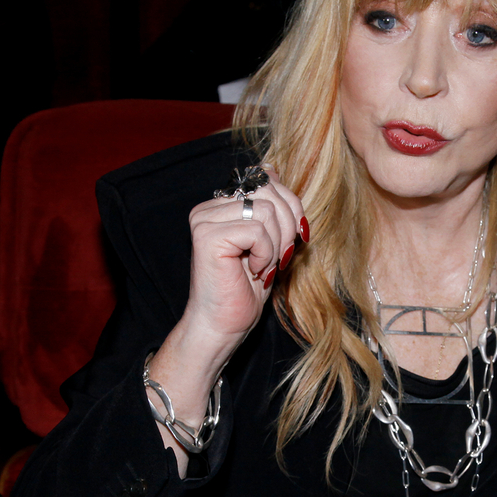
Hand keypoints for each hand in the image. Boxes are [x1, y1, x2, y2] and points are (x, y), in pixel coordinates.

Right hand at [148, 168, 307, 471]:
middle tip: (278, 260)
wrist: (223, 327)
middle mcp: (208, 207)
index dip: (291, 210)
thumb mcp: (269, 241)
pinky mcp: (207, 236)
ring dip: (276, 246)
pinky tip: (253, 272)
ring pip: (267, 211)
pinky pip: (258, 231)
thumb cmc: (245, 291)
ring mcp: (205, 219)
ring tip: (262, 268)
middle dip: (287, 228)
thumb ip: (270, 207)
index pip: (267, 183)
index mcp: (221, 204)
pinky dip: (266, 255)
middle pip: (270, 192)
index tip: (291, 242)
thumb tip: (272, 168)